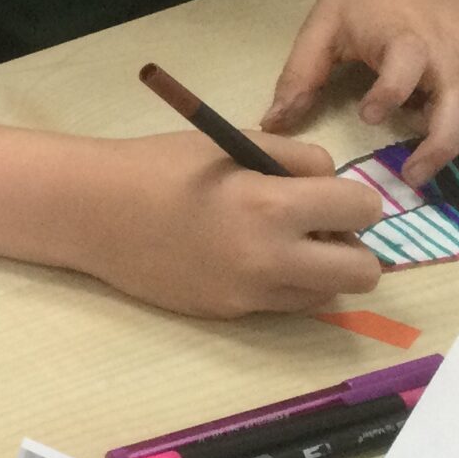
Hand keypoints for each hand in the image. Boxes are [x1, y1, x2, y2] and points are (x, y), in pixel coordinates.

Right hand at [73, 132, 384, 317]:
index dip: (355, 198)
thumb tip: (331, 182)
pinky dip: (282, 284)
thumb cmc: (159, 166)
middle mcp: (270, 259)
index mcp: (271, 205)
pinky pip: (284, 304)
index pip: (362, 209)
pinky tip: (245, 259)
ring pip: (328, 294)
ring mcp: (250, 294)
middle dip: (354, 246)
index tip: (331, 194)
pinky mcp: (229, 314)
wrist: (94, 213)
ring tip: (281, 244)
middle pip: (364, 272)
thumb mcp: (230, 143)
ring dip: (320, 269)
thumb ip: (292, 158)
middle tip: (321, 228)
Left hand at [262, 0, 458, 185]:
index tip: (367, 115)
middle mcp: (452, 49)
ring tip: (415, 141)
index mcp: (405, 35)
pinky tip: (433, 113)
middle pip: (456, 109)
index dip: (388, 95)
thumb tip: (273, 123)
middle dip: (437, 149)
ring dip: (446, 137)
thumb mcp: (326, 21)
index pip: (404, 70)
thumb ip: (300, 73)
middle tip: (411, 177)